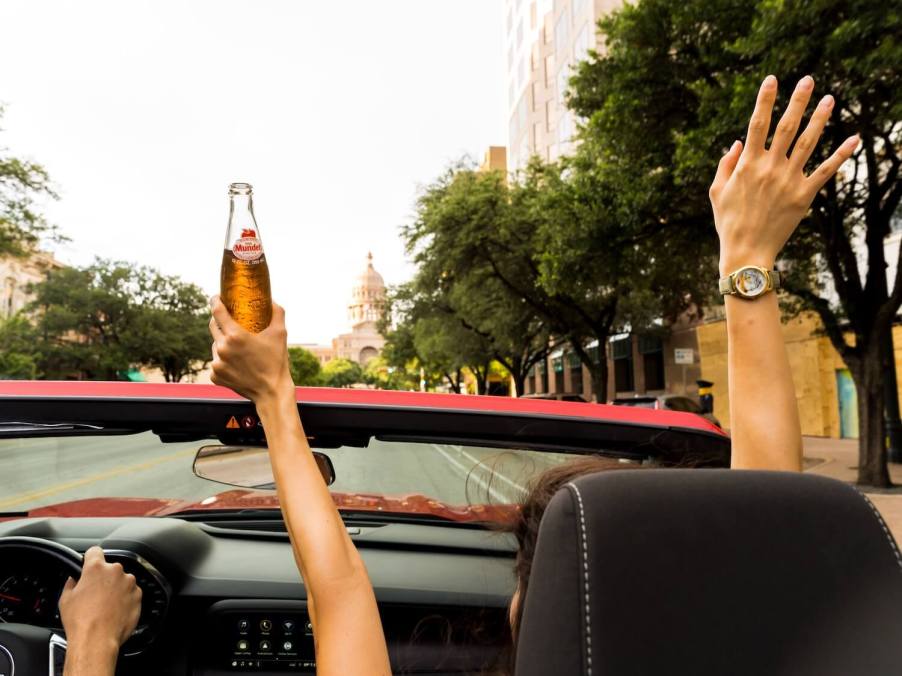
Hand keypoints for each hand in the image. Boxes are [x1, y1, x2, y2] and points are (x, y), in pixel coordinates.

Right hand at [59, 547, 141, 653]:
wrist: (96, 640)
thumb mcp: (65, 599)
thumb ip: (71, 583)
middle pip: (109, 569)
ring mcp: (129, 583)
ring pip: (121, 581)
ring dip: (115, 588)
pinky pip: (131, 592)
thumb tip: (74, 580)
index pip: (94, 551)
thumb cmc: (81, 621)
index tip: (89, 563)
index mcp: (96, 568)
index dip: (90, 557)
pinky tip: (114, 611)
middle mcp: (115, 572)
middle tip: (94, 594)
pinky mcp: (138, 595)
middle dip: (103, 578)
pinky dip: (125, 598)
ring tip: (104, 606)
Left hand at [209, 296, 292, 402]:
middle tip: (228, 318)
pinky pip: (216, 362)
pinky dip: (224, 360)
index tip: (217, 297)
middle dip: (219, 320)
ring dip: (223, 342)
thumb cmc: (276, 362)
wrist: (271, 392)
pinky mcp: (214, 376)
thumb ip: (277, 313)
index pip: (217, 311)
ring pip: (215, 345)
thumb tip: (273, 300)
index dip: (215, 301)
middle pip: (213, 326)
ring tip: (238, 347)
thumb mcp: (280, 334)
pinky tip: (237, 363)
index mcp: (235, 336)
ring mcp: (216, 364)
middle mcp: (222, 349)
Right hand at [709, 74, 858, 274]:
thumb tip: (737, 142)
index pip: (756, 124)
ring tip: (831, 99)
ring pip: (808, 143)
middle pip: (787, 127)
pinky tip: (854, 138)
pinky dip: (841, 154)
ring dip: (820, 119)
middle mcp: (769, 168)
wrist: (746, 251)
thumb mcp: (716, 192)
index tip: (772, 79)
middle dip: (798, 101)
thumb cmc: (728, 223)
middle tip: (809, 80)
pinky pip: (826, 171)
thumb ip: (725, 165)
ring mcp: (789, 180)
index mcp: (746, 164)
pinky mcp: (804, 195)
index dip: (765, 100)